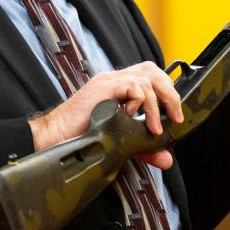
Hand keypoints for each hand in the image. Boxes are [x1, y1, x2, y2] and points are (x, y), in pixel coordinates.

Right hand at [27, 62, 183, 169]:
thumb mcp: (120, 141)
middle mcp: (114, 80)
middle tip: (175, 117)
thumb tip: (167, 158)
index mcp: (118, 87)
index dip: (167, 90)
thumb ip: (143, 147)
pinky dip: (140, 103)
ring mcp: (108, 82)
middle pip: (153, 71)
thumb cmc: (81, 138)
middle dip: (169, 94)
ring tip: (155, 127)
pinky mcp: (102, 89)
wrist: (54, 139)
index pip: (151, 75)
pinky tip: (134, 119)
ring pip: (146, 78)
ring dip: (157, 105)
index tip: (175, 113)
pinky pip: (131, 86)